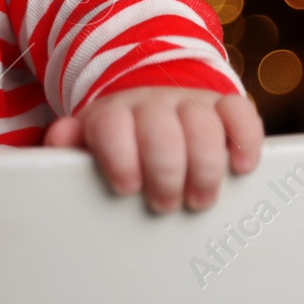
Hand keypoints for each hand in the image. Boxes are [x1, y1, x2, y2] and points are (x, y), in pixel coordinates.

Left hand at [43, 86, 263, 212]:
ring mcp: (190, 102)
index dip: (121, 156)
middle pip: (161, 131)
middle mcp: (153, 103)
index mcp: (114, 113)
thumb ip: (71, 143)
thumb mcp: (90, 141)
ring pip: (203, 125)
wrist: (149, 98)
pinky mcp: (224, 105)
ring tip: (199, 199)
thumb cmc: (118, 137)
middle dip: (166, 173)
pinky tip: (241, 167)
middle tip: (165, 204)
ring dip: (205, 167)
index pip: (114, 127)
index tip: (128, 186)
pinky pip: (240, 113)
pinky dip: (245, 140)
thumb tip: (57, 138)